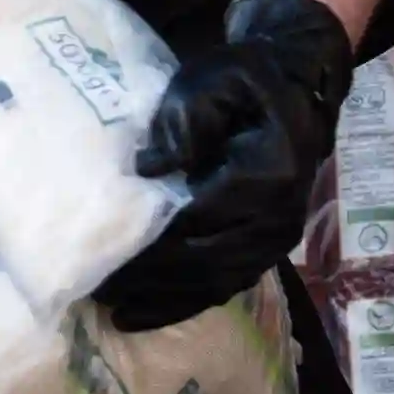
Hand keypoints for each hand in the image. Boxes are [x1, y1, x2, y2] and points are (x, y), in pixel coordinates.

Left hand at [91, 0, 353, 328]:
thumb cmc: (246, 82)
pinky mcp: (268, 251)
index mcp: (268, 173)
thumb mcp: (213, 79)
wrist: (297, 92)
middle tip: (96, 287)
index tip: (105, 251)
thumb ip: (183, 119)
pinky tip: (142, 315)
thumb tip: (148, 169)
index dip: (151, 241)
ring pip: (214, 284)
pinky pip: (225, 287)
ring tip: (111, 310)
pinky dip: (183, 305)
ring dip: (163, 302)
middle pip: (205, 261)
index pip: (199, 218)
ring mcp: (277, 240)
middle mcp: (279, 216)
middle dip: (149, 279)